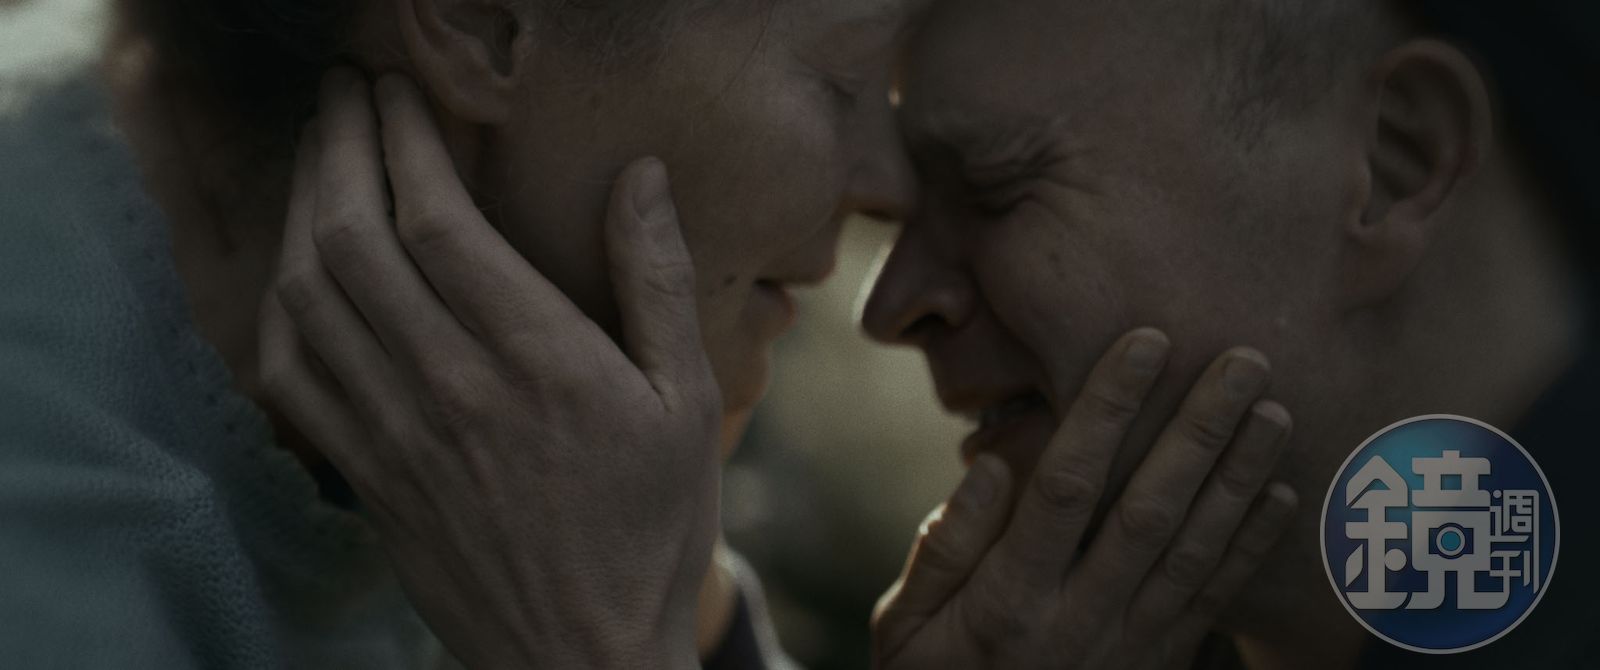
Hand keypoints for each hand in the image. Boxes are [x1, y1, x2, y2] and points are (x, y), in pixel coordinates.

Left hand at [258, 70, 719, 669]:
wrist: (583, 658)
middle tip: (341, 94)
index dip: (406, 140)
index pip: (439, 224)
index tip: (399, 91)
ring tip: (315, 155)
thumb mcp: (686, 405)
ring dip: (299, 209)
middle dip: (337, 146)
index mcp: (541, 366)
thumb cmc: (651, 531)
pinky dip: (281, 302)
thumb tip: (642, 176)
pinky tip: (296, 267)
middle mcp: (454, 392)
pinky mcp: (367, 476)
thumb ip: (657, 283)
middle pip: (356, 241)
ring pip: (311, 298)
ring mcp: (398, 438)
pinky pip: (293, 373)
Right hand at [872, 330, 1298, 668]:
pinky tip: (1282, 495)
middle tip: (1244, 359)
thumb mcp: (906, 626)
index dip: (1107, 411)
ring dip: (1240, 479)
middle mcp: (1080, 619)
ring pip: (1195, 552)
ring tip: (1275, 410)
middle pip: (1150, 511)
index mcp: (1010, 598)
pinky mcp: (1161, 663)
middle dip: (1200, 429)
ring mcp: (1130, 646)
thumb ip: (945, 548)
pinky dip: (1251, 548)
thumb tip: (989, 464)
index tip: (1142, 344)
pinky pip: (1214, 601)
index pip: (1065, 487)